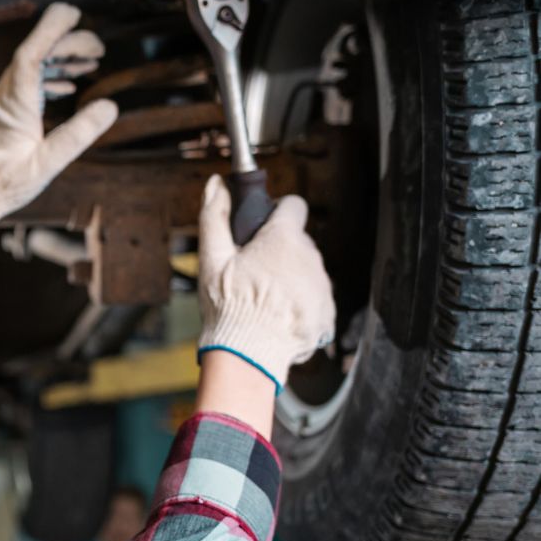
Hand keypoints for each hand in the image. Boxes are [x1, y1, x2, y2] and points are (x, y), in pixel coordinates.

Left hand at [0, 3, 117, 232]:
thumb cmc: (5, 184)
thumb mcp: (48, 164)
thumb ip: (78, 134)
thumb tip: (108, 107)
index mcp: (14, 104)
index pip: (32, 54)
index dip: (51, 31)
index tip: (72, 14)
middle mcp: (1, 97)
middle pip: (34, 56)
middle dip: (65, 46)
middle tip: (97, 48)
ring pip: (27, 69)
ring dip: (58, 62)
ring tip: (88, 63)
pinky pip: (21, 84)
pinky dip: (45, 79)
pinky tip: (64, 86)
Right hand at [197, 175, 336, 392]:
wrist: (248, 357)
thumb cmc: (228, 308)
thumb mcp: (212, 260)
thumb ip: (215, 217)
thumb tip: (216, 184)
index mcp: (283, 239)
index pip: (293, 205)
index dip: (277, 212)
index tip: (263, 228)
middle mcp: (310, 258)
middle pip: (298, 242)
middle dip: (279, 252)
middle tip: (253, 273)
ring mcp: (322, 287)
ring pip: (307, 271)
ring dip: (290, 279)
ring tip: (264, 301)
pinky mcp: (328, 313)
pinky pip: (315, 299)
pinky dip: (299, 305)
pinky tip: (277, 318)